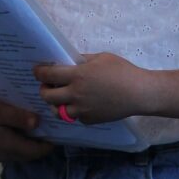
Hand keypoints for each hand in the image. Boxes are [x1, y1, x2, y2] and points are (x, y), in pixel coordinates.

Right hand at [0, 97, 51, 162]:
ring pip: (15, 152)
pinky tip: (8, 129)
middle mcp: (4, 155)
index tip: (57, 134)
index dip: (48, 145)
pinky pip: (4, 149)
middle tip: (45, 129)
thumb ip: (18, 117)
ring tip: (28, 127)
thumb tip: (38, 123)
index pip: (37, 151)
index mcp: (11, 146)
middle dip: (37, 144)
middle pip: (27, 153)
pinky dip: (12, 142)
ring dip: (24, 143)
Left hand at [35, 53, 152, 123]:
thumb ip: (80, 60)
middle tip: (47, 85)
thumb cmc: (121, 71)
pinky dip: (72, 111)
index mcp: (77, 76)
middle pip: (46, 96)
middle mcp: (76, 94)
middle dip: (43, 89)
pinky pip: (74, 117)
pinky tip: (78, 104)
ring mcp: (83, 110)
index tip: (37, 70)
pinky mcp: (91, 120)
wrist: (140, 93)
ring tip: (61, 96)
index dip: (38, 72)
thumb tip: (67, 61)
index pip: (47, 75)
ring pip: (57, 111)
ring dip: (55, 103)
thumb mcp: (99, 58)